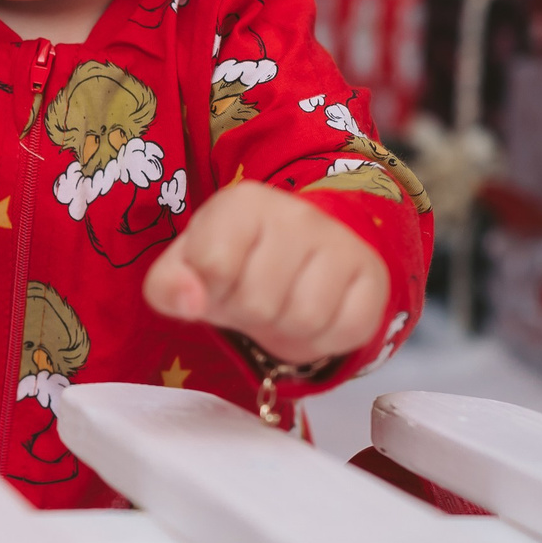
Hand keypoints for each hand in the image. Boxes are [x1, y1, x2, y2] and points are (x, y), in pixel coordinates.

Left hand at [142, 180, 388, 365]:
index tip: (220, 280)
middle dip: (250, 313)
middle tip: (255, 297)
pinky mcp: (372, 276)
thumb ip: (168, 286)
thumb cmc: (235, 265)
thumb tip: (191, 301)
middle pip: (260, 302)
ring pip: (305, 318)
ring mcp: (340, 243)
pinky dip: (325, 338)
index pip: (214, 266)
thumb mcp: (187, 272)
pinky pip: (346, 330)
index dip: (211, 290)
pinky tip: (317, 314)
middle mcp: (297, 214)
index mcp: (243, 204)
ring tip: (283, 305)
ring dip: (287, 328)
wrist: (300, 261)